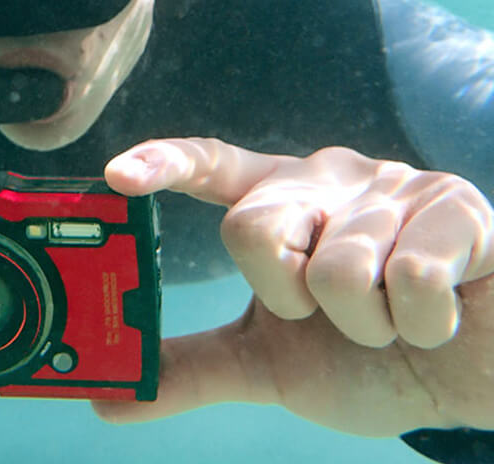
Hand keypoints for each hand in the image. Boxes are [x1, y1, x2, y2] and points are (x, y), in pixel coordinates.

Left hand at [94, 138, 493, 435]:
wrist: (473, 376)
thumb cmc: (371, 357)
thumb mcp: (270, 364)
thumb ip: (195, 370)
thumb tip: (107, 401)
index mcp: (277, 203)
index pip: (212, 165)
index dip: (163, 163)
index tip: (117, 176)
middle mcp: (327, 180)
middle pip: (253, 228)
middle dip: (286, 300)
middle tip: (325, 312)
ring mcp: (394, 188)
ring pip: (336, 268)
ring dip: (365, 326)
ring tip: (395, 317)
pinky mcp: (458, 209)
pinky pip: (411, 276)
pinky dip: (419, 325)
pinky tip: (439, 316)